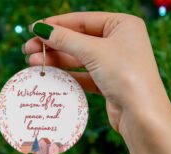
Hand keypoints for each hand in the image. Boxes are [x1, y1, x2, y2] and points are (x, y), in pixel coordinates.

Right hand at [23, 12, 165, 132]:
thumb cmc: (125, 75)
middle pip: (80, 40)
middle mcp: (120, 42)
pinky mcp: (110, 83)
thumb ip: (66, 39)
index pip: (83, 20)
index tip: (34, 29)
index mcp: (123, 25)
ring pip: (80, 59)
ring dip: (57, 60)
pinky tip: (51, 76)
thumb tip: (41, 29)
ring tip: (33, 63)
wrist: (142, 115)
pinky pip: (85, 75)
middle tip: (28, 49)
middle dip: (53, 45)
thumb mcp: (94, 51)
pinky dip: (69, 76)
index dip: (57, 24)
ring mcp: (115, 64)